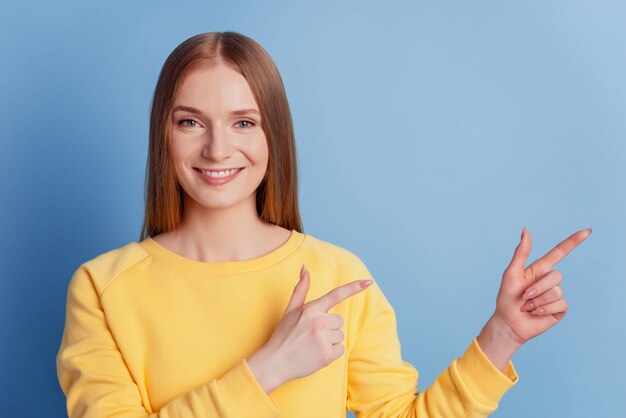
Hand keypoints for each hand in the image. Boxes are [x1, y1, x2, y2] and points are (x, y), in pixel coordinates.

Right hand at [251, 265, 372, 388]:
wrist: (274, 363)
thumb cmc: (283, 335)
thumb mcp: (290, 310)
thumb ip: (301, 289)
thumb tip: (305, 267)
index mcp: (310, 309)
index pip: (336, 295)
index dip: (354, 287)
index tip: (368, 282)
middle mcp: (318, 322)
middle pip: (339, 320)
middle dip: (329, 327)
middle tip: (311, 334)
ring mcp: (323, 339)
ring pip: (340, 335)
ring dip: (330, 340)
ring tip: (312, 345)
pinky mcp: (327, 355)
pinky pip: (341, 349)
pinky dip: (331, 353)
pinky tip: (317, 354)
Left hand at [494, 227, 591, 344]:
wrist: (508, 322)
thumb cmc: (507, 297)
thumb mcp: (511, 273)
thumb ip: (521, 253)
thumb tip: (526, 230)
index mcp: (539, 269)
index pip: (559, 252)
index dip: (573, 242)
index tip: (586, 231)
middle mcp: (549, 280)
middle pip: (556, 276)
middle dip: (538, 287)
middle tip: (524, 297)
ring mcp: (556, 294)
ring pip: (557, 291)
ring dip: (539, 300)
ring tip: (527, 307)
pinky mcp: (560, 309)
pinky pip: (560, 304)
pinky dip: (545, 309)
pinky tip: (536, 313)